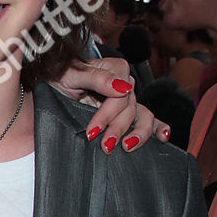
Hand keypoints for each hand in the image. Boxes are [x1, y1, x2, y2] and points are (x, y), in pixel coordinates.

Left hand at [52, 56, 169, 148]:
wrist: (54, 84)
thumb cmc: (61, 76)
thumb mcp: (71, 74)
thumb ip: (97, 78)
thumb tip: (122, 88)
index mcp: (116, 70)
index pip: (119, 95)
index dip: (107, 115)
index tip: (92, 132)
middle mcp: (125, 84)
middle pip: (130, 109)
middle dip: (118, 129)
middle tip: (105, 146)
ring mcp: (128, 100)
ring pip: (143, 116)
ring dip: (139, 134)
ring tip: (128, 147)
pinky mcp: (127, 113)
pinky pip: (149, 119)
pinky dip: (158, 128)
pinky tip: (163, 137)